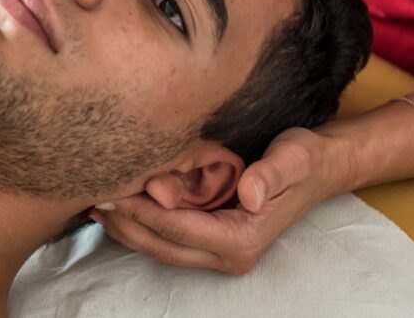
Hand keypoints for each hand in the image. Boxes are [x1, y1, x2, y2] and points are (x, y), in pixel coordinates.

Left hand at [90, 126, 353, 274]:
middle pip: (162, 246)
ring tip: (99, 205)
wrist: (319, 168)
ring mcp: (221, 252)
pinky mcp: (213, 241)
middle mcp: (230, 254)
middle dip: (126, 225)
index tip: (112, 193)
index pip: (178, 229)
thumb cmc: (304, 160)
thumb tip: (249, 194)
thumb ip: (271, 175)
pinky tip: (123, 206)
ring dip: (129, 229)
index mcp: (243, 240)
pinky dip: (143, 225)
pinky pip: (169, 240)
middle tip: (94, 198)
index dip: (142, 213)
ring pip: (161, 248)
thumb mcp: (292, 159)